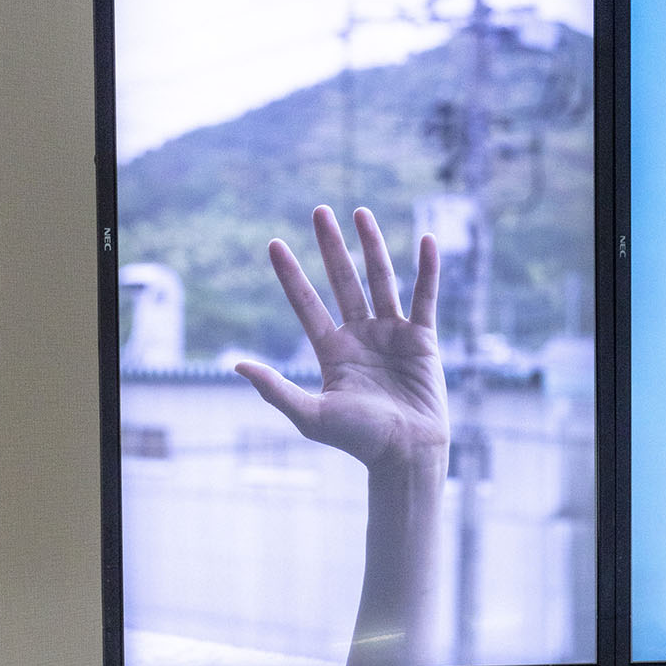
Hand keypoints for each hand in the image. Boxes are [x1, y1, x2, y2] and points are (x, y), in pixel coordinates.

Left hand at [235, 206, 448, 472]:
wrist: (406, 454)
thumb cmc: (359, 441)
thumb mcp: (311, 416)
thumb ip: (276, 389)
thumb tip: (237, 366)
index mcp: (332, 351)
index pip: (306, 304)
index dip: (291, 275)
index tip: (274, 244)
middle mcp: (360, 337)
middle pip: (342, 281)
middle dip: (330, 246)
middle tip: (319, 211)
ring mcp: (392, 335)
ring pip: (381, 280)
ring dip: (372, 245)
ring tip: (360, 212)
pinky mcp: (422, 340)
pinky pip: (425, 297)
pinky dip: (428, 270)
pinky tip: (427, 240)